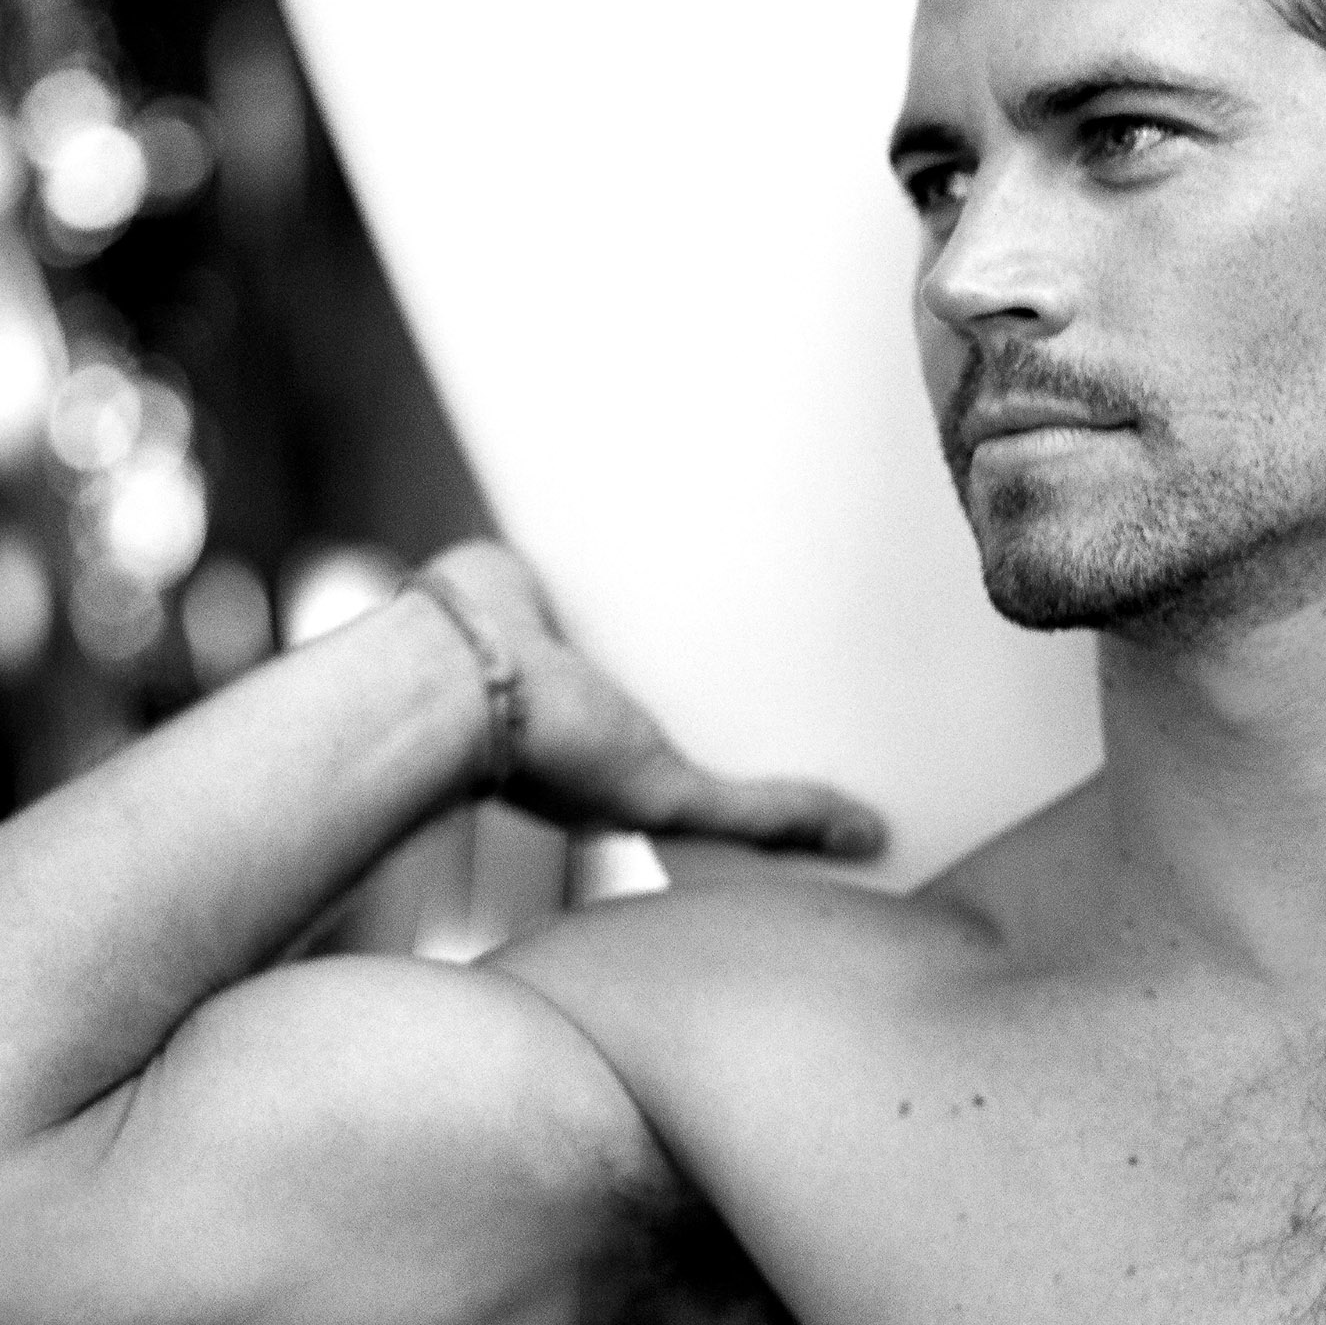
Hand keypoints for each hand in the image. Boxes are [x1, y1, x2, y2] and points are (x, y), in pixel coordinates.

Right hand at [415, 540, 888, 860]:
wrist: (457, 671)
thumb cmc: (551, 750)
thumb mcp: (675, 794)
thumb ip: (764, 816)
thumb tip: (869, 836)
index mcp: (630, 753)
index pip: (722, 733)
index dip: (773, 718)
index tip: (845, 698)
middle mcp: (608, 691)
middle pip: (702, 661)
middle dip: (756, 640)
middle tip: (844, 605)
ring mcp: (586, 627)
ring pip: (668, 596)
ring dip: (713, 569)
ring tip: (800, 532)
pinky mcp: (565, 566)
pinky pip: (622, 537)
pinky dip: (659, 519)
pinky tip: (715, 488)